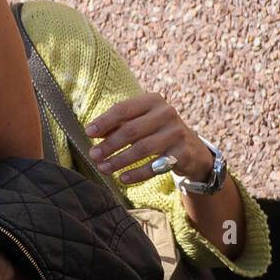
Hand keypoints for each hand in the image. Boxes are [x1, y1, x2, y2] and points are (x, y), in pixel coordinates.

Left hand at [85, 92, 213, 184]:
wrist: (192, 149)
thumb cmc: (155, 131)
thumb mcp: (138, 122)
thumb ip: (117, 124)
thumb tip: (92, 131)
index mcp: (152, 101)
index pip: (123, 109)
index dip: (104, 121)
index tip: (88, 133)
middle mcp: (166, 113)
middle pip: (131, 130)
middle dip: (109, 145)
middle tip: (93, 155)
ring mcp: (177, 133)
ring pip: (143, 148)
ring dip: (120, 160)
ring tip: (103, 168)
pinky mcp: (183, 153)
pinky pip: (156, 166)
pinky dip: (138, 173)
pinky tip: (123, 178)